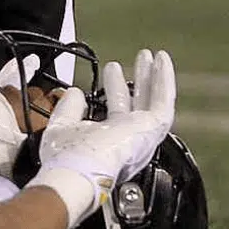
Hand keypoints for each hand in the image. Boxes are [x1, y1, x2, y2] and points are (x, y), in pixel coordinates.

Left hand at [28, 50, 176, 226]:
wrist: (77, 172)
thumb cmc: (66, 158)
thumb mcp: (62, 127)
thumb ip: (69, 109)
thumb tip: (75, 91)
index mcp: (108, 142)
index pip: (116, 109)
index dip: (115, 87)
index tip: (112, 68)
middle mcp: (128, 140)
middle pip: (139, 103)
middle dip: (140, 79)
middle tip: (141, 58)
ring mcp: (142, 135)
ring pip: (153, 101)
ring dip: (155, 77)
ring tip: (153, 55)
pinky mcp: (152, 129)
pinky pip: (164, 101)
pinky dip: (165, 80)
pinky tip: (163, 61)